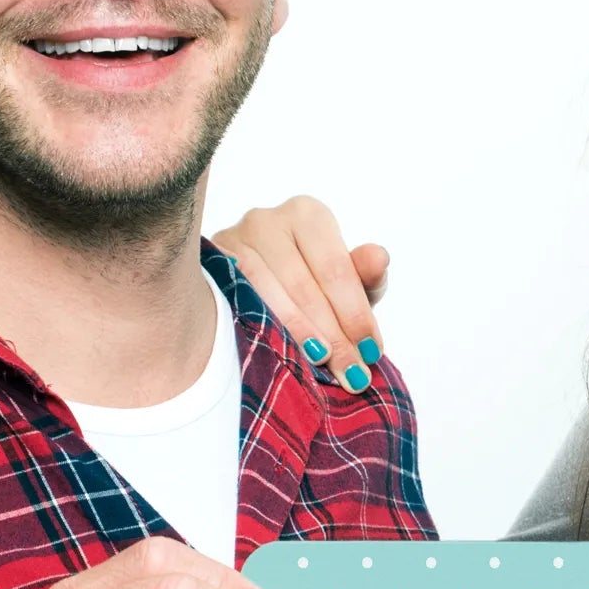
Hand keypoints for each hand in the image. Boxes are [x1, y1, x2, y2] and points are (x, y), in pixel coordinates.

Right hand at [210, 196, 388, 390]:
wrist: (257, 286)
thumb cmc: (311, 282)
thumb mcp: (344, 282)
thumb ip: (364, 274)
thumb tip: (379, 257)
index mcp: (307, 215)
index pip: (336, 269)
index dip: (355, 314)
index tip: (371, 351)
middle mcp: (267, 220)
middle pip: (303, 286)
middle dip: (332, 335)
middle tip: (351, 374)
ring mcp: (232, 241)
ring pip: (268, 296)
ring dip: (299, 336)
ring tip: (322, 367)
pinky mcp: (209, 267)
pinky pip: (237, 302)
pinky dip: (262, 329)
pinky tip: (281, 352)